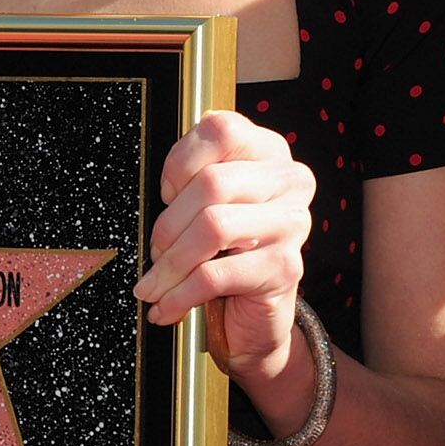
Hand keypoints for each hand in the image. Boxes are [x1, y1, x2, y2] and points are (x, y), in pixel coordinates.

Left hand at [135, 110, 315, 381]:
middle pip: (212, 184)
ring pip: (213, 228)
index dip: (181, 162)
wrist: (255, 315)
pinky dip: (179, 295)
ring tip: (152, 285)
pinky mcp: (285, 268)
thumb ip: (192, 180)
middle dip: (168, 224)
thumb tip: (165, 192)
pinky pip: (215, 275)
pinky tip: (166, 308)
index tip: (166, 195)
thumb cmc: (225, 252)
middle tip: (153, 252)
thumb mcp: (207, 205)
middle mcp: (289, 181)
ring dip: (170, 263)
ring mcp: (292, 224)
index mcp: (268, 152)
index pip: (221, 131)